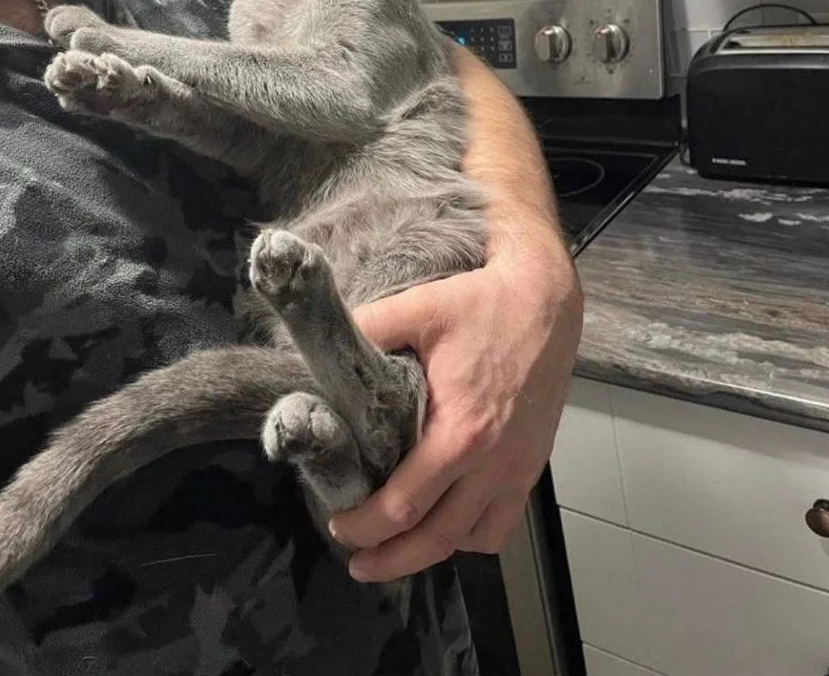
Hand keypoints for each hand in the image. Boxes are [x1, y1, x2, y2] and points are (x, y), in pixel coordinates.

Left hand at [331, 219, 581, 581]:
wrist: (545, 299)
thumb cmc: (481, 304)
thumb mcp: (416, 309)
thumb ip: (365, 330)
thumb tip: (318, 350)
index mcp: (460, 432)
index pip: (404, 505)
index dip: (365, 526)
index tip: (338, 524)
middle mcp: (494, 462)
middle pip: (437, 539)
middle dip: (391, 560)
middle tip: (357, 564)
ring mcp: (518, 468)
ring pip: (474, 539)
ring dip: (433, 552)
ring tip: (399, 549)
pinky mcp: (533, 464)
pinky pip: (504, 522)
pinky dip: (474, 534)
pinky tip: (450, 524)